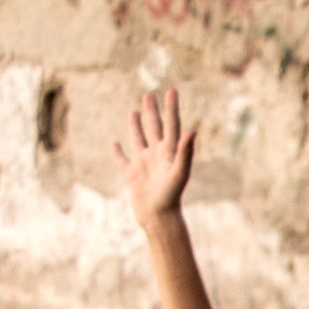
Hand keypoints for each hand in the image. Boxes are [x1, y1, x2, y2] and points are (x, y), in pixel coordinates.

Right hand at [113, 89, 195, 228]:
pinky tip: (114, 144)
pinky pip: (123, 160)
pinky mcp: (132, 175)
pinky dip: (118, 152)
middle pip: (154, 128)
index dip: (171, 108)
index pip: (172, 125)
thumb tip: (193, 130)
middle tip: (149, 94)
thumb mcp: (179, 172)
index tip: (171, 91)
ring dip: (136, 126)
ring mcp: (145, 164)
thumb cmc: (171, 196)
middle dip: (152, 112)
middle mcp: (158, 156)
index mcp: (170, 152)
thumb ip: (186, 152)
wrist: (159, 218)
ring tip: (135, 111)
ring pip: (139, 139)